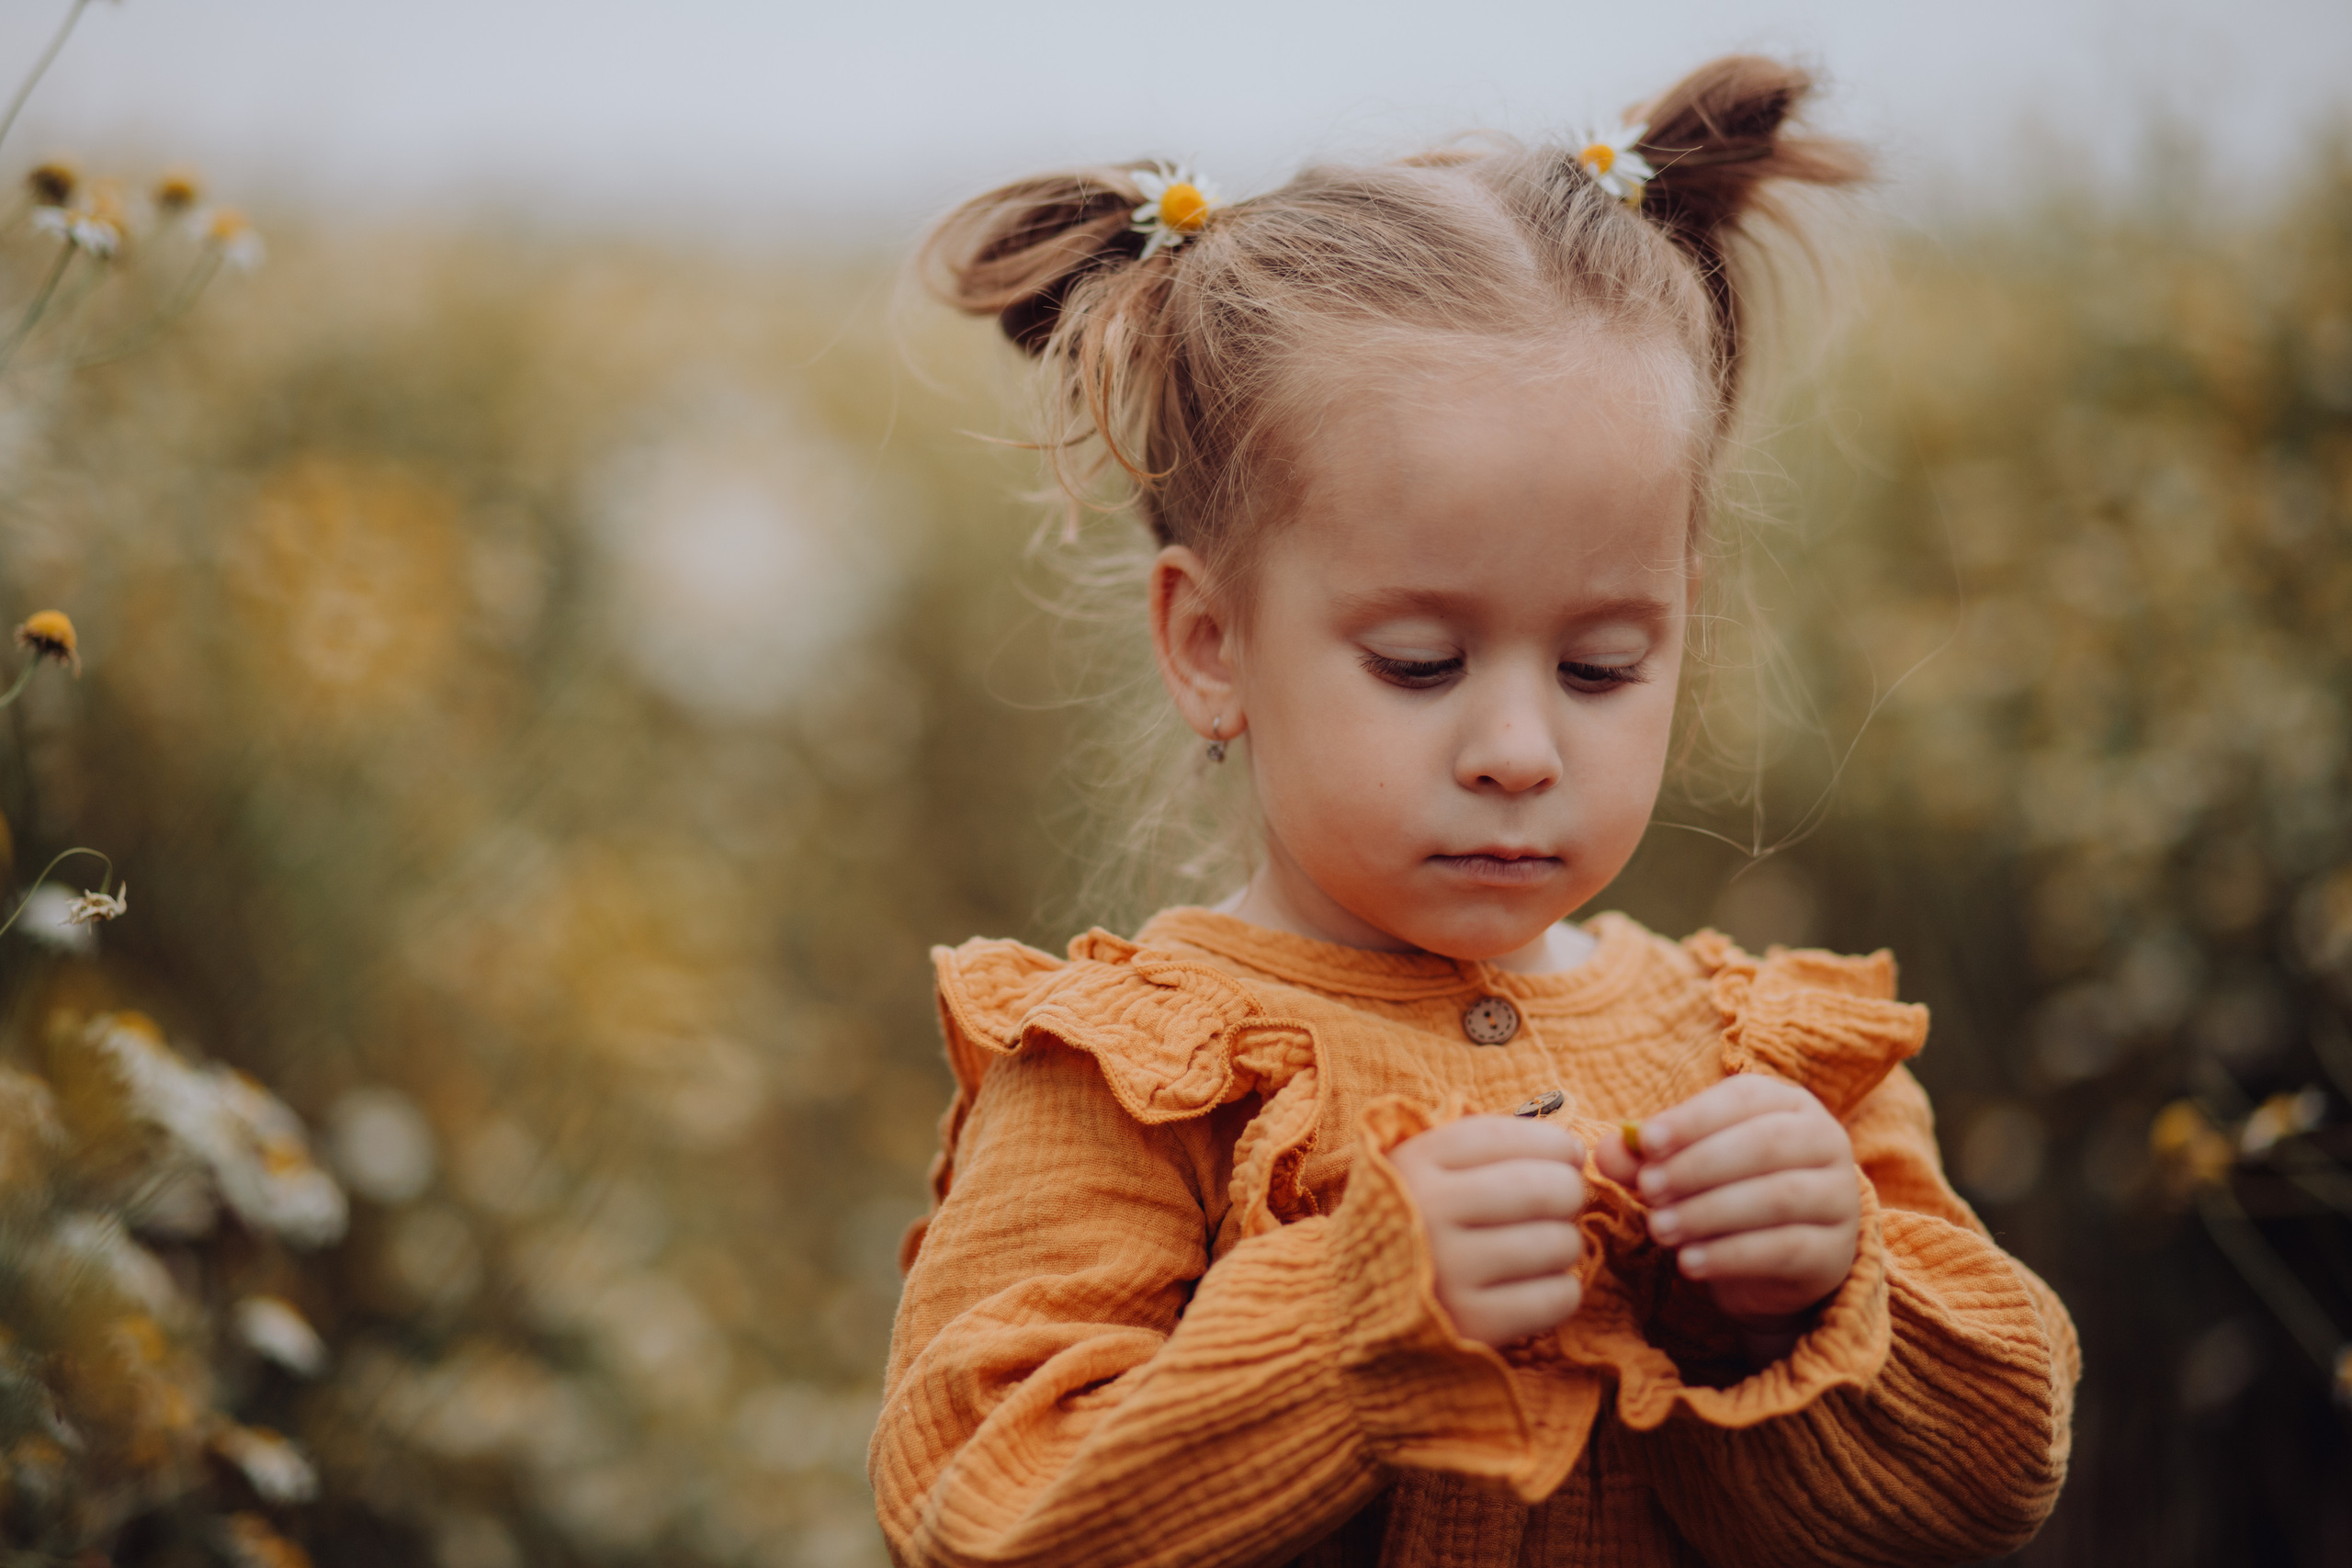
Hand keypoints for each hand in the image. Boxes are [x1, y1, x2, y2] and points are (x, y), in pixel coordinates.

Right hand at [1390, 1115, 1586, 1347]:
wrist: (1352, 1302)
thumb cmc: (1414, 1221)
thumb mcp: (1428, 1167)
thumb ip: (1489, 1146)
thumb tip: (1577, 1150)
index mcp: (1416, 1163)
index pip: (1504, 1138)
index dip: (1552, 1143)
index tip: (1568, 1154)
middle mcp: (1429, 1212)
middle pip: (1542, 1188)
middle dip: (1569, 1192)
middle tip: (1562, 1202)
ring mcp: (1449, 1270)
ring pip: (1556, 1243)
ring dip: (1565, 1242)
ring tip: (1541, 1246)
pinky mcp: (1471, 1323)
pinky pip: (1555, 1298)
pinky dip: (1563, 1289)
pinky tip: (1539, 1283)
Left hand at [1594, 1076, 1858, 1359]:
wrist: (1772, 1265)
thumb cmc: (1722, 1193)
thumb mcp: (1681, 1168)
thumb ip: (1646, 1157)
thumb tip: (1608, 1149)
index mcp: (1789, 1105)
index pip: (1745, 1098)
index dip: (1694, 1118)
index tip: (1646, 1141)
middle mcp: (1826, 1142)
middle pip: (1766, 1144)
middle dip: (1698, 1166)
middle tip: (1648, 1189)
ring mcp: (1839, 1198)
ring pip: (1778, 1197)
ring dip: (1709, 1212)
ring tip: (1659, 1228)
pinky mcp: (1835, 1252)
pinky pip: (1786, 1248)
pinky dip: (1731, 1255)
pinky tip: (1689, 1262)